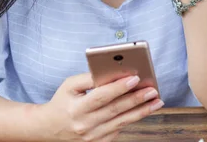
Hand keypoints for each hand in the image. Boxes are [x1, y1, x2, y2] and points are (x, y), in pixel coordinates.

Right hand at [39, 73, 163, 140]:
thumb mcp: (70, 85)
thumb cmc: (63, 101)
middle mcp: (85, 125)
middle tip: (153, 89)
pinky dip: (131, 118)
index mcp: (76, 108)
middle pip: (115, 110)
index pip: (101, 97)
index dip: (119, 87)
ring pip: (122, 122)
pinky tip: (143, 110)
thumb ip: (89, 78)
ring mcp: (92, 137)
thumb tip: (112, 72)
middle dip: (137, 99)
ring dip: (141, 111)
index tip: (135, 78)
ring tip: (156, 101)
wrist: (50, 128)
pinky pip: (119, 129)